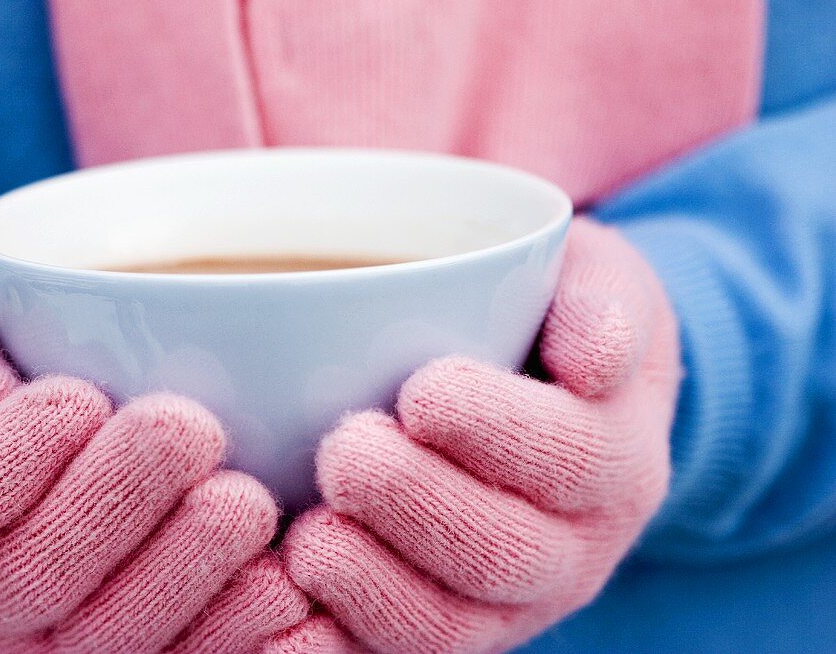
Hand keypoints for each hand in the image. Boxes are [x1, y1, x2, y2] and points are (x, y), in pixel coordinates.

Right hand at [0, 319, 310, 652]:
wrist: (47, 459)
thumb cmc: (5, 391)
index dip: (2, 465)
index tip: (76, 399)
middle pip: (34, 580)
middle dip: (117, 503)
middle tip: (186, 430)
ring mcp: (53, 650)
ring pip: (110, 638)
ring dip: (185, 568)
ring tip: (242, 501)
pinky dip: (238, 631)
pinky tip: (282, 580)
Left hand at [283, 218, 681, 653]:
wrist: (556, 401)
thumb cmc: (554, 321)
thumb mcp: (598, 284)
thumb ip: (605, 305)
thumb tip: (594, 358)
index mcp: (617, 457)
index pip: (571, 459)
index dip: (495, 432)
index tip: (421, 388)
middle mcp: (575, 546)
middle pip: (505, 553)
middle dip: (416, 504)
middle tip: (345, 449)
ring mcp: (512, 600)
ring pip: (451, 624)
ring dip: (372, 582)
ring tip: (309, 532)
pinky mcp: (450, 623)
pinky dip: (338, 638)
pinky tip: (286, 593)